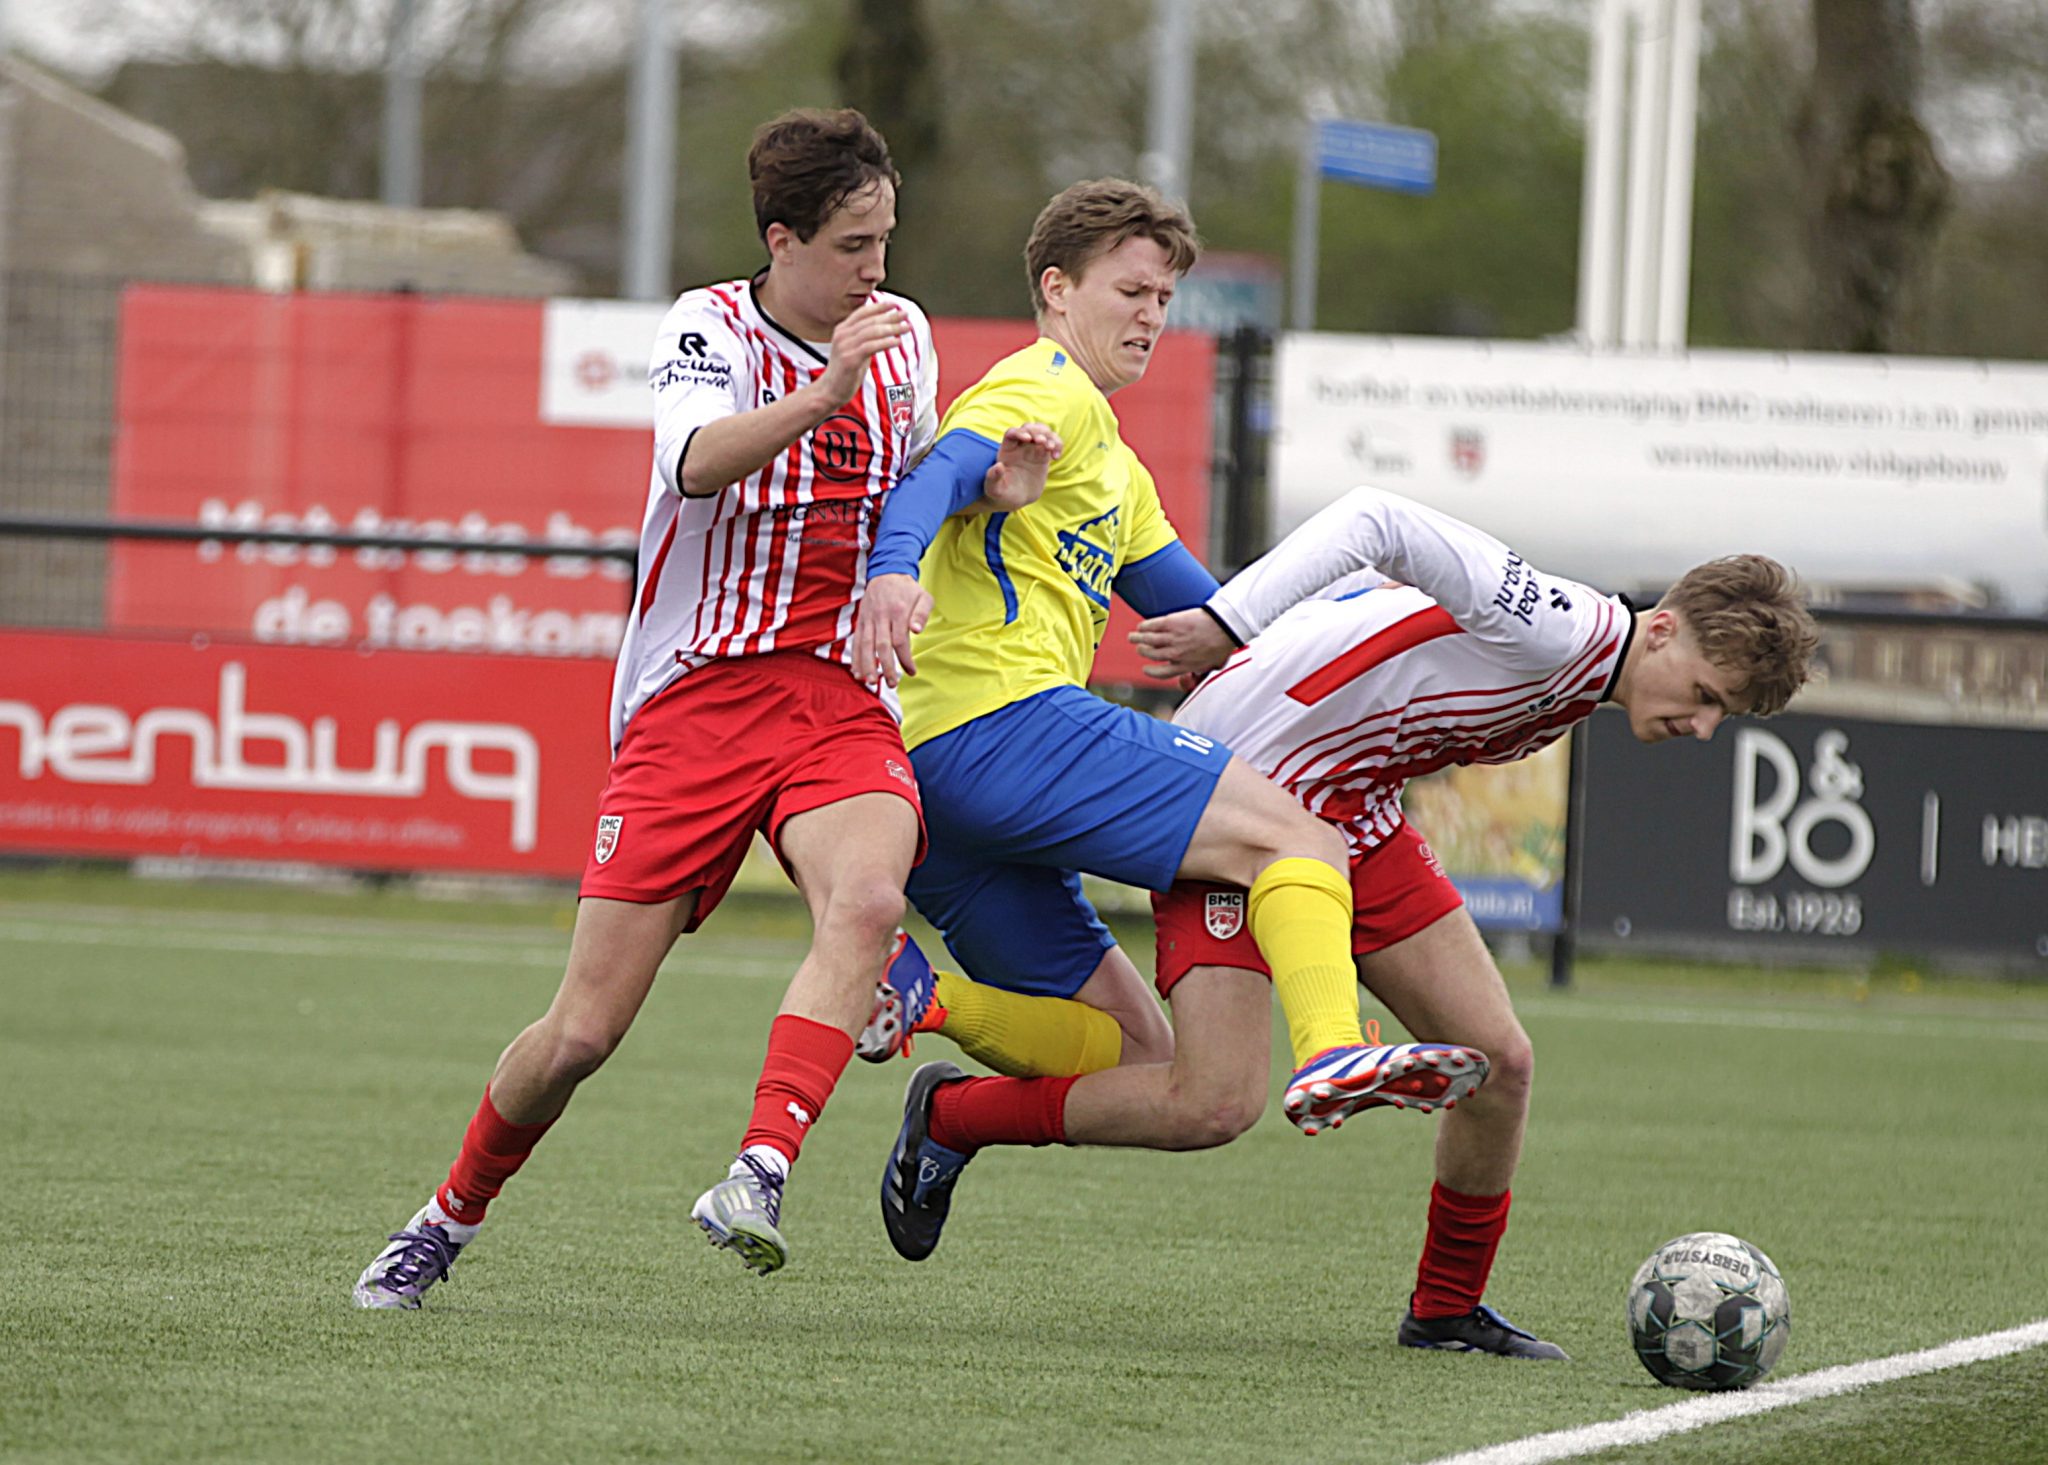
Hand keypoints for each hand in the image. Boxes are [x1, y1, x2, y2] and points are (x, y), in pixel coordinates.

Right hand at [817, 299, 908, 406]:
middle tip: (906, 314)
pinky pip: (871, 347)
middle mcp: (842, 335)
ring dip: (892, 328)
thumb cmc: (846, 370)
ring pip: (872, 332)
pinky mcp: (850, 359)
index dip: (879, 307)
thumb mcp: (854, 348)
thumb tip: (884, 328)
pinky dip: (886, 343)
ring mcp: (845, 346)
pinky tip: (897, 342)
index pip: (863, 312)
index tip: (895, 304)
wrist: (830, 390)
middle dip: (890, 316)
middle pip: (870, 321)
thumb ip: (864, 337)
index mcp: (842, 329)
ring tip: (907, 327)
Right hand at [853, 572, 932, 687]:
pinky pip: (856, 641)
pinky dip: (855, 657)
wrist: (886, 573)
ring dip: (867, 665)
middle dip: (885, 666)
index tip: (911, 672)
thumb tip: (917, 630)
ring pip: (865, 645)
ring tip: (870, 682)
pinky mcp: (861, 621)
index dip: (905, 659)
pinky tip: (857, 672)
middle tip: (892, 684)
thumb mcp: (923, 597)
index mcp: (897, 611)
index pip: (900, 640)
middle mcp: (881, 616)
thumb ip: (922, 613)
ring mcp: (868, 619)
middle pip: (881, 645)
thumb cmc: (908, 590)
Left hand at [981, 423, 1062, 510]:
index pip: (1012, 433)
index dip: (1020, 432)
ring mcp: (1032, 450)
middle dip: (1036, 431)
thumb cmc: (1002, 493)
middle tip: (1042, 442)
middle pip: (1029, 428)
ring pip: (1043, 432)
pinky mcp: (1043, 456)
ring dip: (1049, 436)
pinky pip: (1053, 444)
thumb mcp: (994, 489)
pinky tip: (1056, 457)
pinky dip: (1057, 445)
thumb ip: (993, 477)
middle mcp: (1019, 446)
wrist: (1015, 499)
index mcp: (1006, 450)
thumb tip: (998, 466)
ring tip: (1051, 448)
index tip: (1028, 438)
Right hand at [1129, 608, 1234, 680]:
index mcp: (1184, 666)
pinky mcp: (1170, 622)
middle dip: (1143, 652)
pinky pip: (1151, 626)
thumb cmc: (1222, 643)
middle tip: (1139, 648)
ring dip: (1137, 639)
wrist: (1224, 625)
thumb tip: (1198, 676)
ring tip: (1132, 637)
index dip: (1151, 672)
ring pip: (1148, 640)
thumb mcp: (1214, 665)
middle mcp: (1175, 654)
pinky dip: (1144, 627)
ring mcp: (1172, 638)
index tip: (1146, 669)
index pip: (1162, 673)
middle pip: (1152, 655)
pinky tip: (1140, 626)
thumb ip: (1203, 671)